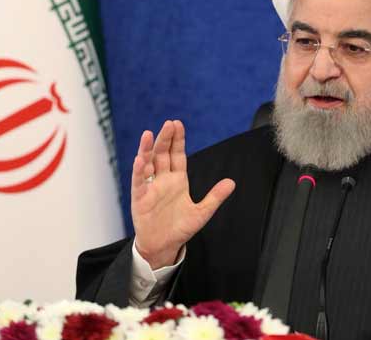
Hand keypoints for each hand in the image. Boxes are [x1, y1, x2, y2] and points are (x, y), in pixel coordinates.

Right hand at [131, 120, 235, 268]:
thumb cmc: (180, 228)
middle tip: (168, 124)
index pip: (177, 155)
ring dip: (147, 149)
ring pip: (148, 164)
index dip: (178, 140)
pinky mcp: (140, 198)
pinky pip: (138, 182)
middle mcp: (163, 179)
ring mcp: (151, 187)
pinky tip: (140, 159)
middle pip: (162, 154)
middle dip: (165, 139)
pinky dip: (139, 170)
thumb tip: (232, 182)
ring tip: (148, 134)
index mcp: (178, 180)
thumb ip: (215, 197)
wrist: (163, 246)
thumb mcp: (202, 212)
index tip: (178, 124)